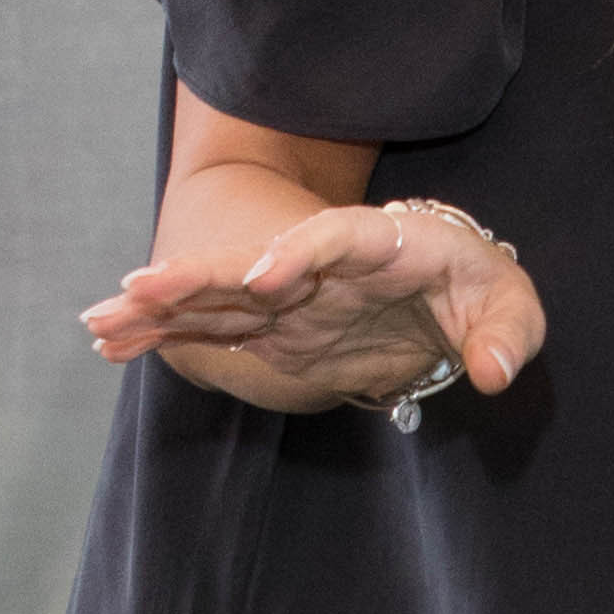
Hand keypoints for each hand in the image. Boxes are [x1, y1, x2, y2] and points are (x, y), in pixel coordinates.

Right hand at [82, 195, 544, 413]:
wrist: (445, 292)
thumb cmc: (477, 290)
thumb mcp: (510, 306)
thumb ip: (511, 333)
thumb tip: (494, 373)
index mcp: (382, 243)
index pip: (337, 240)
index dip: (299, 254)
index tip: (263, 280)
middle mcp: (321, 265)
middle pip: (252, 262)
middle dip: (199, 276)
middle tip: (143, 288)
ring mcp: (289, 296)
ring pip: (216, 298)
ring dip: (160, 308)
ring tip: (102, 320)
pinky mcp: (272, 327)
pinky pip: (210, 329)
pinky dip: (164, 334)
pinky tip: (114, 342)